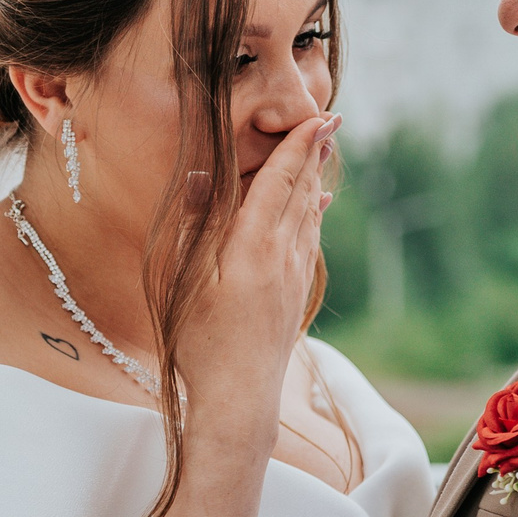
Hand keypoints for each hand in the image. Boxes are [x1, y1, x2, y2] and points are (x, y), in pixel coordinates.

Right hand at [172, 113, 338, 434]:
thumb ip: (196, 226)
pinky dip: (315, 213)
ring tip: (323, 152)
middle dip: (315, 153)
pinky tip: (319, 207)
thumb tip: (199, 175)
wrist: (240, 400)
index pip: (280, 181)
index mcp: (254, 245)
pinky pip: (311, 239)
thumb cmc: (202, 343)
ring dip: (316, 179)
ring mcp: (294, 276)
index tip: (318, 117)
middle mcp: (283, 255)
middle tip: (330, 119)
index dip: (298, 147)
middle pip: (303, 192)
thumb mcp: (187, 282)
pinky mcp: (296, 295)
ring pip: (310, 215)